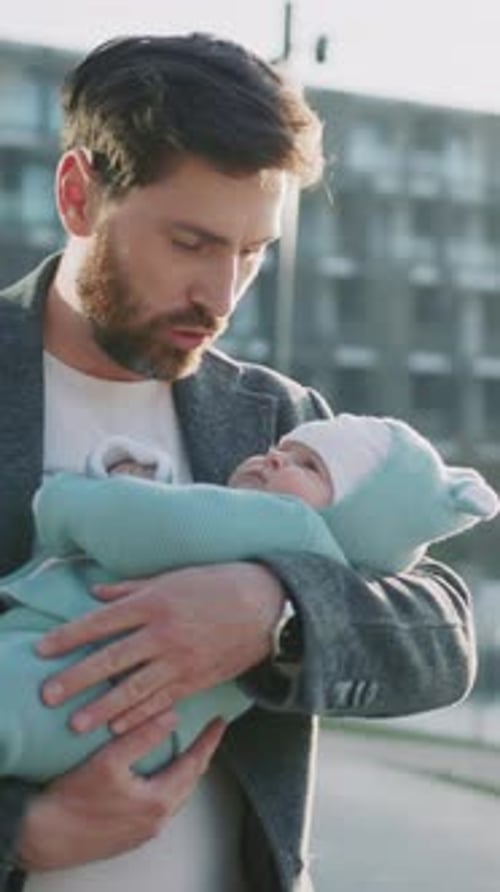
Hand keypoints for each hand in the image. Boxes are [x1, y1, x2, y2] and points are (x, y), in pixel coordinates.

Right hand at [18, 714, 225, 869]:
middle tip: (207, 734)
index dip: (209, 740)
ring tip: (187, 750)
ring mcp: (144, 831)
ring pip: (176, 796)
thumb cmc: (72, 801)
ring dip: (184, 772)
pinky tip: (158, 775)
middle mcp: (157, 820)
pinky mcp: (130, 835)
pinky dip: (167, 785)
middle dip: (201, 756)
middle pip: (190, 782)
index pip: (195, 764)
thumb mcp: (108, 761)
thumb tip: (172, 716)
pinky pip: (160, 806)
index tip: (220, 722)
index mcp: (158, 801)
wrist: (43, 837)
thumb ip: (142, 736)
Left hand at [37, 563, 283, 733]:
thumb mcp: (173, 577)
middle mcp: (164, 633)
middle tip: (48, 694)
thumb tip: (96, 594)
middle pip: (112, 659)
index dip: (70, 636)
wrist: (267, 607)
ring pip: (134, 689)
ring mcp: (181, 660)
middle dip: (77, 678)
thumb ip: (132, 588)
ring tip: (76, 723)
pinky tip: (118, 728)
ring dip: (102, 708)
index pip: (103, 621)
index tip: (44, 649)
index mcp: (155, 603)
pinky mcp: (196, 680)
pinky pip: (162, 702)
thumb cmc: (218, 584)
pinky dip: (139, 716)